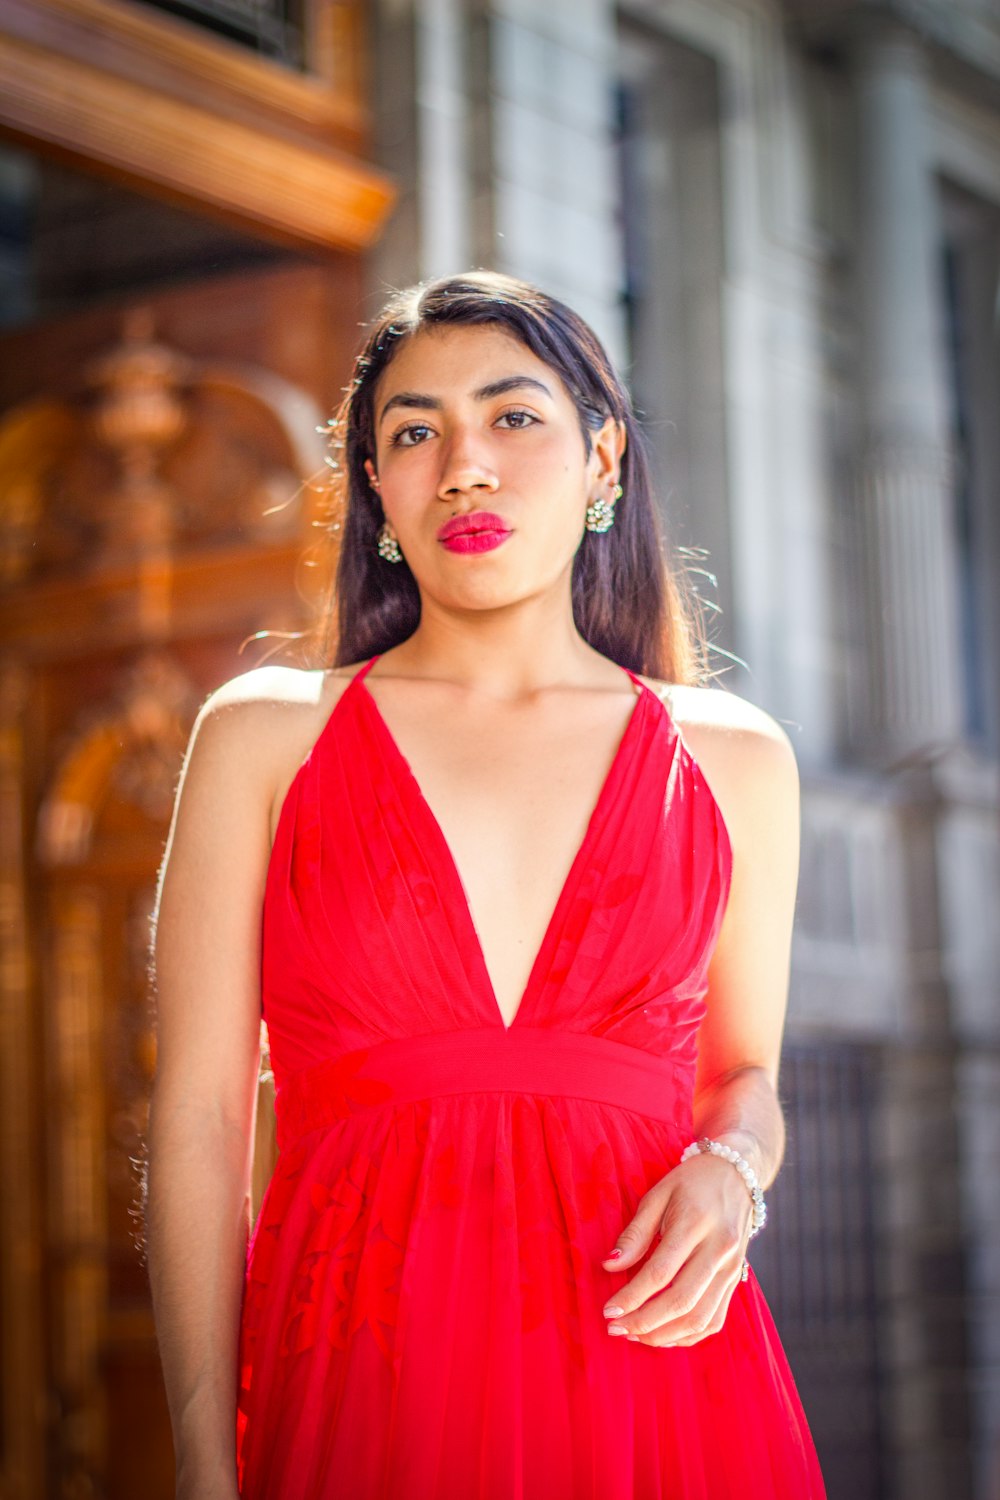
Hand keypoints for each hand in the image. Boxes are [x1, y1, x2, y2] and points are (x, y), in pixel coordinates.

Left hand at [599, 1153, 753, 1347]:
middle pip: (682, 1300)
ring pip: (700, 1317)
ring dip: (665, 1335)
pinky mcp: (736, 1280)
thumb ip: (636, 1232)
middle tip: (616, 1328)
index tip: (608, 1310)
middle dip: (645, 1322)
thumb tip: (610, 1266)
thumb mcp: (658, 1194)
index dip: (632, 1296)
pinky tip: (663, 1335)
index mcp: (695, 1223)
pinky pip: (715, 1320)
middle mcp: (718, 1249)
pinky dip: (688, 1336)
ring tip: (635, 1335)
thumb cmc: (690, 1182)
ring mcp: (731, 1268)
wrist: (737, 1174)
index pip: (660, 1272)